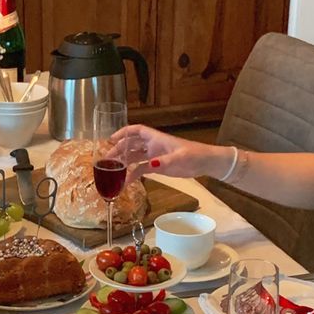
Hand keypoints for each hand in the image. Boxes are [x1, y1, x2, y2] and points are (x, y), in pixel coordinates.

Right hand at [109, 124, 231, 182]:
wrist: (205, 163)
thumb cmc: (194, 155)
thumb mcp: (179, 158)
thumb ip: (163, 162)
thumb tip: (149, 165)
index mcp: (156, 138)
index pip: (136, 131)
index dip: (123, 132)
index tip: (111, 139)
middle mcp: (153, 145)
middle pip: (132, 144)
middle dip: (119, 149)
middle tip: (107, 159)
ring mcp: (155, 156)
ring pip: (134, 156)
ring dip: (124, 162)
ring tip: (112, 170)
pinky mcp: (158, 166)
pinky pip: (141, 169)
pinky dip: (133, 174)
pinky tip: (126, 182)